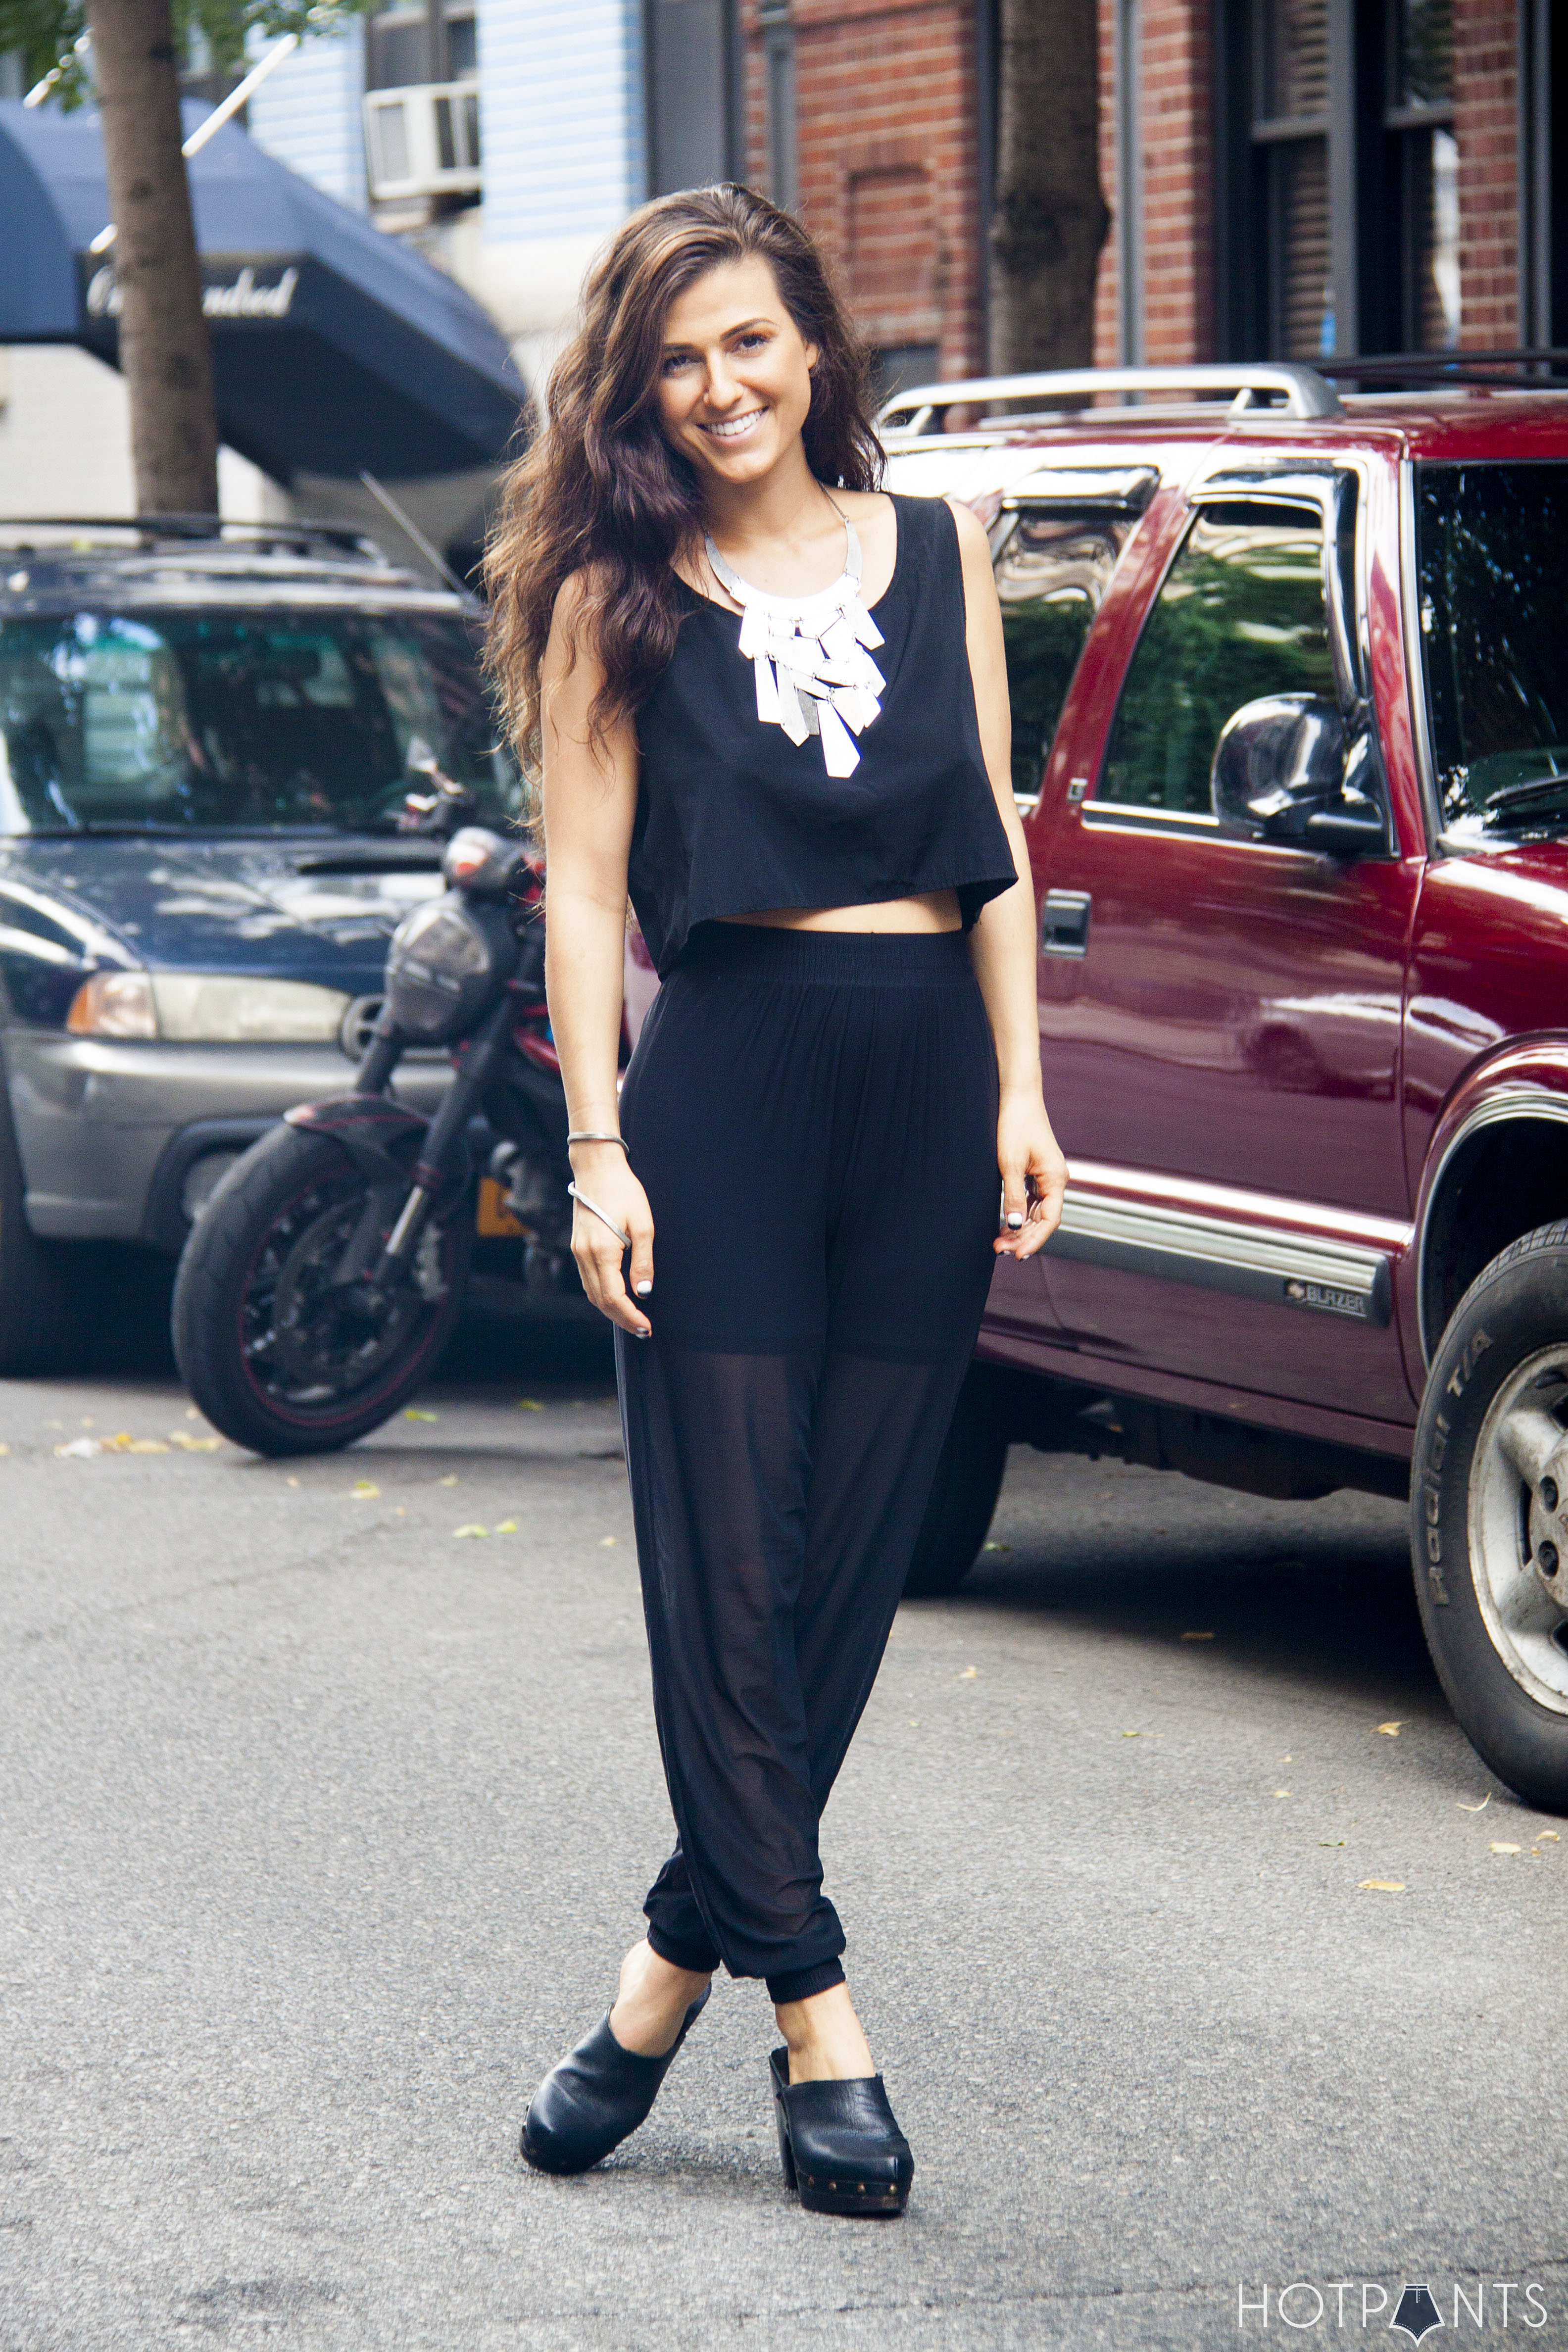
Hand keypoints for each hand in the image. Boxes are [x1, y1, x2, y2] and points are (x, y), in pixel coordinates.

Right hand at [568, 1142, 654, 1334]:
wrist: (597, 1168)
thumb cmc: (624, 1191)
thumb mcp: (642, 1225)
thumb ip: (643, 1261)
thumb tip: (643, 1292)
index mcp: (601, 1251)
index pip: (613, 1296)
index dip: (629, 1316)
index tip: (646, 1326)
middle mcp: (584, 1255)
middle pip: (599, 1300)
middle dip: (621, 1319)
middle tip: (643, 1329)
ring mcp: (578, 1251)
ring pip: (591, 1293)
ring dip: (610, 1310)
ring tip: (632, 1319)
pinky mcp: (578, 1247)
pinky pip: (588, 1280)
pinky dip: (601, 1295)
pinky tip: (617, 1298)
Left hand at [994, 1092, 1067, 1259]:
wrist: (1017, 1097)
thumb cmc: (1014, 1125)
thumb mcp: (1010, 1163)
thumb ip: (1013, 1196)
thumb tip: (1015, 1226)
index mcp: (1056, 1177)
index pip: (1051, 1220)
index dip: (1035, 1240)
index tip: (1018, 1255)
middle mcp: (1056, 1179)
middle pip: (1044, 1219)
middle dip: (1023, 1237)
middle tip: (999, 1249)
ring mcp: (1047, 1176)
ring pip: (1038, 1212)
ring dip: (1021, 1228)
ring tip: (999, 1241)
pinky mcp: (1037, 1172)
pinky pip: (1032, 1201)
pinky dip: (1020, 1214)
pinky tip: (1006, 1224)